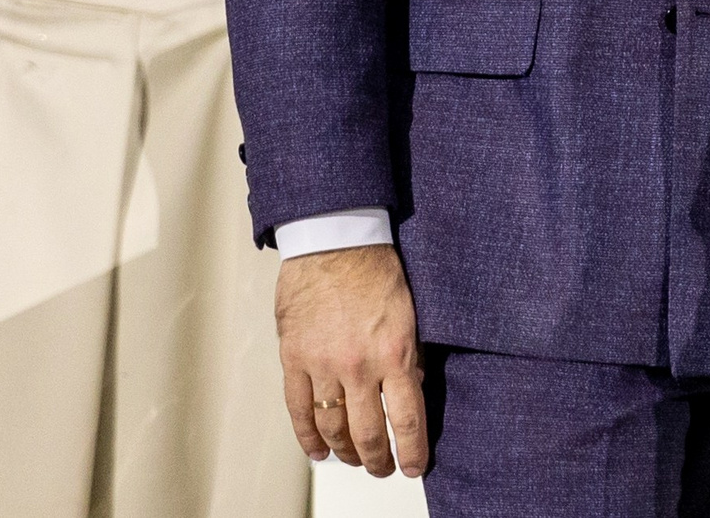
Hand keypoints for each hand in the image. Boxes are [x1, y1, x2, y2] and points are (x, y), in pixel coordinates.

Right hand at [275, 244, 427, 477]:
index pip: (408, 419)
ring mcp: (323, 365)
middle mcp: (359, 366)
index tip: (415, 467)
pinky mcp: (294, 358)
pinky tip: (318, 451)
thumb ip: (410, 356)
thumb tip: (413, 390)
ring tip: (353, 460)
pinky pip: (298, 409)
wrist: (335, 240)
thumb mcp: (411, 313)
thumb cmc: (377, 270)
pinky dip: (307, 436)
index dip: (412, 451)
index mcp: (395, 353)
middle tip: (384, 468)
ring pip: (332, 427)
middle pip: (368, 432)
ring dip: (344, 452)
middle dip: (378, 459)